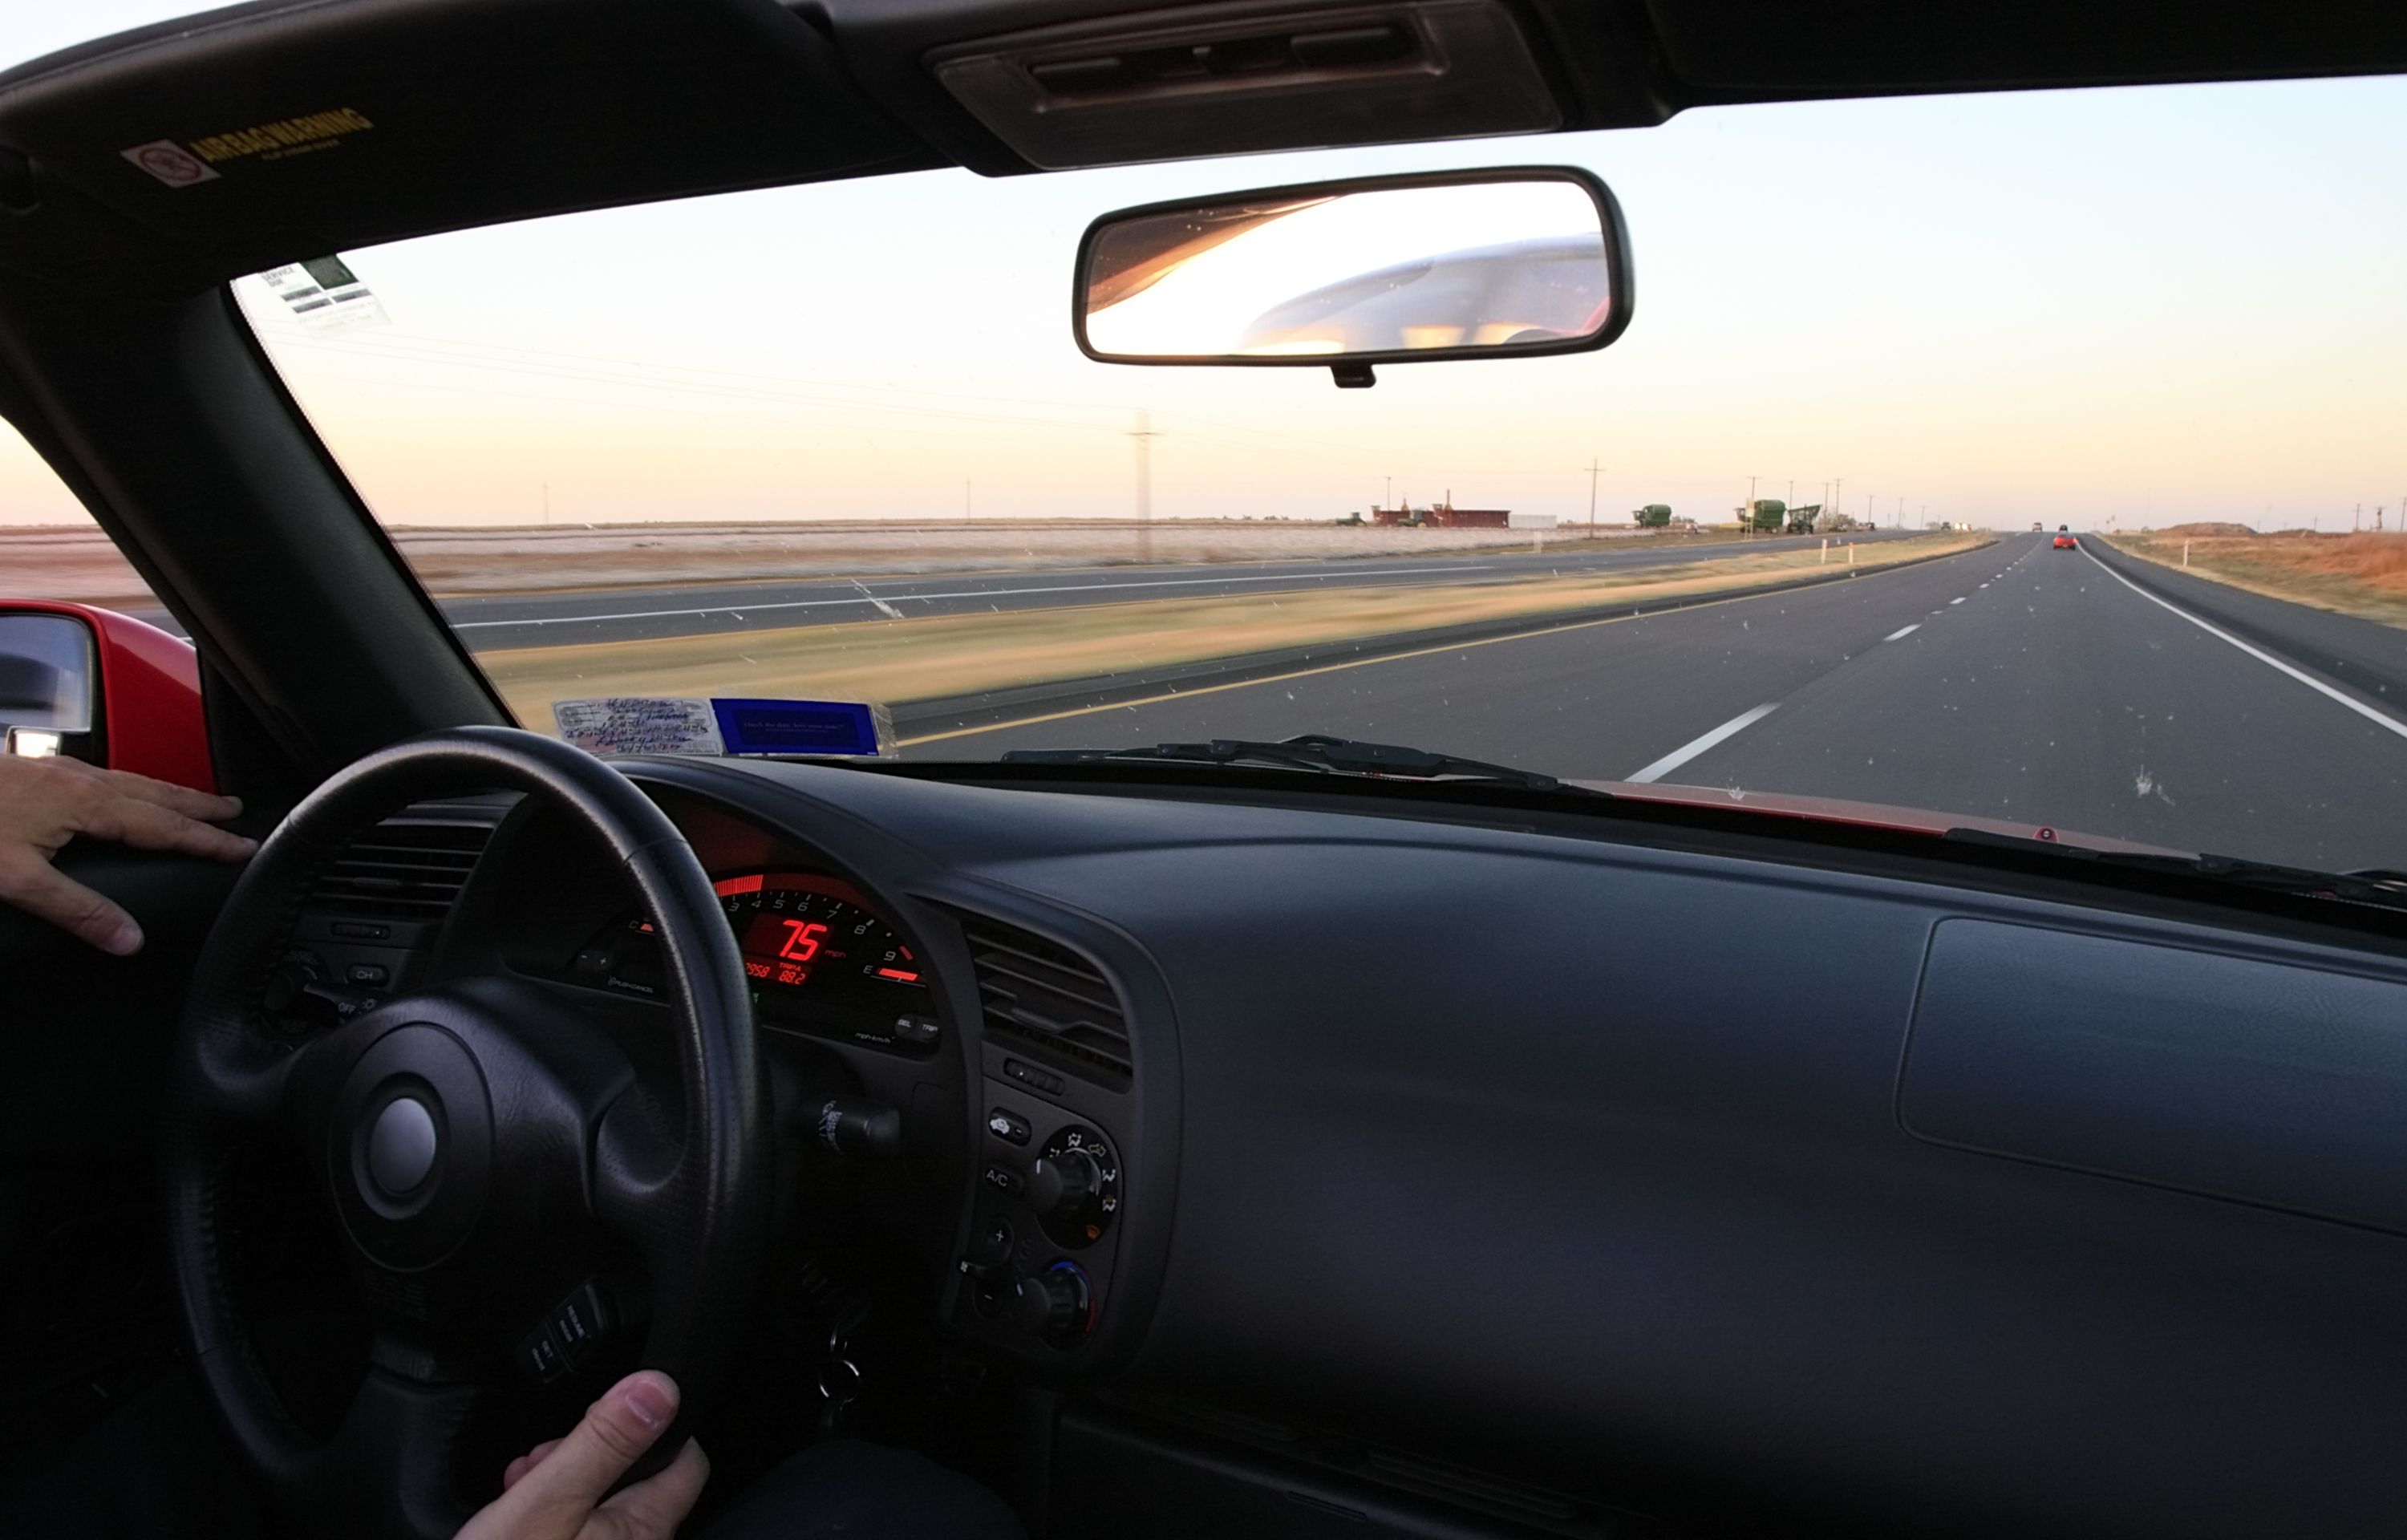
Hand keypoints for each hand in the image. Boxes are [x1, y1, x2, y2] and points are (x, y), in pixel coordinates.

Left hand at [0, 754, 253, 953]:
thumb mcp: (15, 879)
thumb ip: (76, 910)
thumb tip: (128, 939)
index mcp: (84, 804)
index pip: (163, 826)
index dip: (207, 839)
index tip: (243, 846)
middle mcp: (78, 780)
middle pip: (157, 793)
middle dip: (200, 806)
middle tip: (238, 813)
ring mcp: (57, 770)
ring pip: (132, 780)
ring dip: (170, 792)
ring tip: (195, 801)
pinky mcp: (36, 769)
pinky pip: (105, 775)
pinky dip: (133, 786)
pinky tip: (121, 793)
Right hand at [458, 1371, 709, 1539]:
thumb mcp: (547, 1502)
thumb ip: (603, 1443)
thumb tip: (657, 1389)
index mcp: (644, 1531)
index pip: (685, 1461)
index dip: (650, 1426)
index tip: (606, 1414)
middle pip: (635, 1481)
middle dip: (588, 1457)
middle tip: (541, 1460)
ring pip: (599, 1508)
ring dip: (562, 1486)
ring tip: (520, 1488)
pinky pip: (577, 1535)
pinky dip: (551, 1519)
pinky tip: (516, 1521)